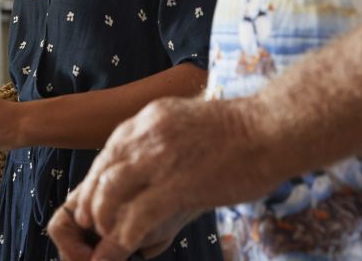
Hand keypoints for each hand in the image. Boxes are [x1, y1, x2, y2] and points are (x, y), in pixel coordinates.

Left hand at [49, 97, 268, 260]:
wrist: (272, 128)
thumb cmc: (242, 131)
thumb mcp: (189, 121)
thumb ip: (166, 138)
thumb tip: (153, 162)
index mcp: (150, 118)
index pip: (110, 149)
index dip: (99, 176)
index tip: (96, 196)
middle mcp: (148, 134)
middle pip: (103, 169)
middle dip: (92, 198)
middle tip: (89, 222)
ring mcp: (161, 158)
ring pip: (111, 190)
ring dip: (103, 216)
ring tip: (106, 234)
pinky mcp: (178, 184)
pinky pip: (139, 212)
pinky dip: (127, 231)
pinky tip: (128, 243)